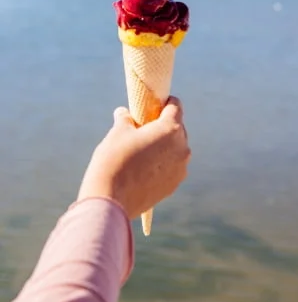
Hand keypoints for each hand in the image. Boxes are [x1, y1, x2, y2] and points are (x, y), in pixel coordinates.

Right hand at [77, 97, 190, 219]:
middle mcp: (182, 147)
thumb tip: (123, 112)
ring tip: (145, 149)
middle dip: (164, 126)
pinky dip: (164, 163)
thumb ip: (125, 119)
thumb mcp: (117, 133)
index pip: (175, 107)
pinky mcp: (175, 183)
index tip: (157, 104)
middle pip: (178, 128)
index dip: (166, 102)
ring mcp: (181, 167)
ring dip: (165, 146)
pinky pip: (173, 167)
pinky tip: (146, 167)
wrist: (111, 199)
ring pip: (177, 149)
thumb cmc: (113, 159)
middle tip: (147, 127)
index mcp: (171, 128)